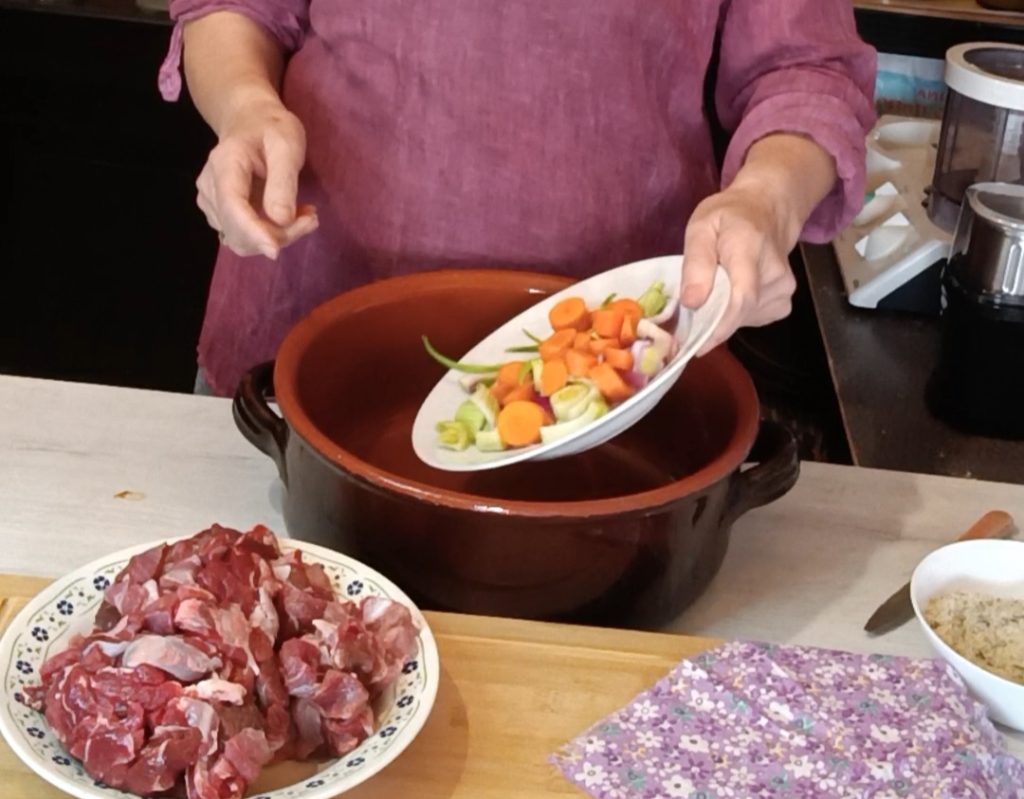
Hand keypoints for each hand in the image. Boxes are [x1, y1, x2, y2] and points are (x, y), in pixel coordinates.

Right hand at [195, 96, 317, 258]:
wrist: (250, 122)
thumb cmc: (272, 129)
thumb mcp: (287, 145)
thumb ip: (283, 182)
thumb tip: (281, 220)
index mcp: (225, 165)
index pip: (232, 207)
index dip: (253, 233)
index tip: (276, 252)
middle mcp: (209, 187)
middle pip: (238, 231)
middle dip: (278, 235)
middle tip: (310, 218)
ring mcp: (211, 203)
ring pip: (241, 240)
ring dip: (277, 237)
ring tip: (304, 214)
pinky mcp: (219, 214)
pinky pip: (243, 237)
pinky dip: (269, 235)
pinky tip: (288, 217)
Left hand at [679, 133, 836, 354]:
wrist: (766, 210)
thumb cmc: (729, 217)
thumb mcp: (701, 227)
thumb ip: (696, 263)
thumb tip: (691, 303)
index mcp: (750, 249)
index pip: (742, 298)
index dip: (718, 327)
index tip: (695, 345)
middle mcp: (774, 273)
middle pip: (740, 313)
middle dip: (710, 324)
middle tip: (687, 321)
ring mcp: (783, 290)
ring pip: (744, 319)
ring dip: (721, 317)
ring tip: (711, 293)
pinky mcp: (783, 303)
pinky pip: (752, 319)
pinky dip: (734, 315)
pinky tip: (730, 294)